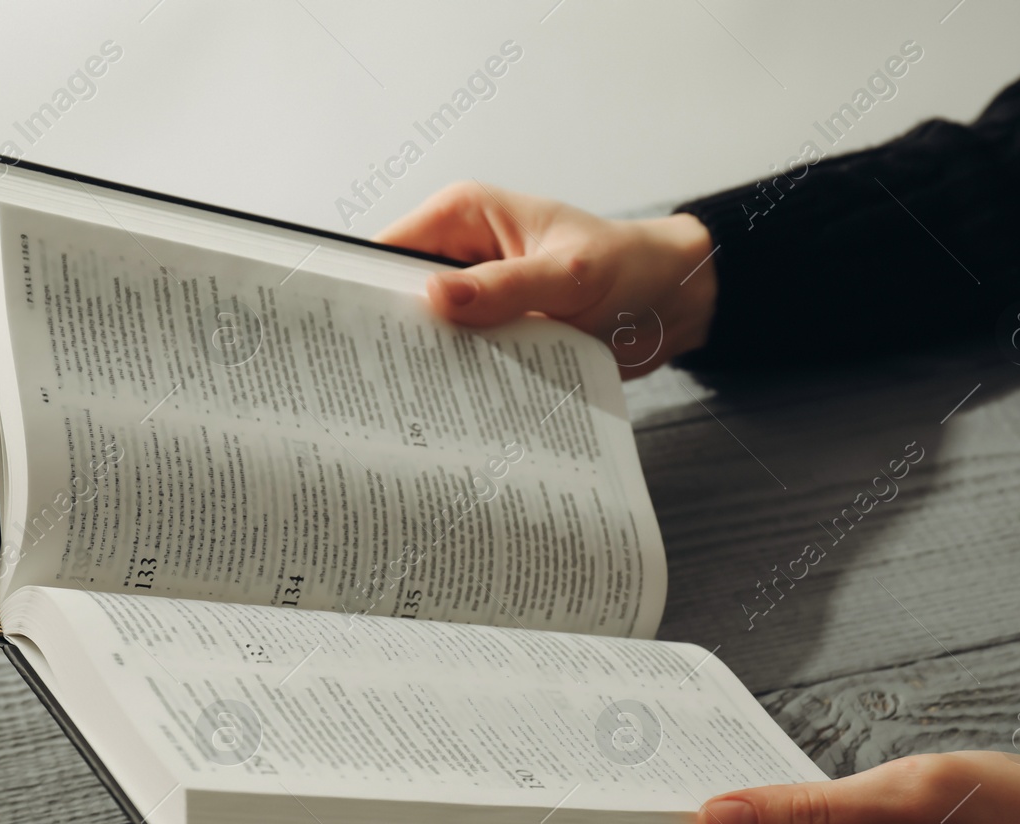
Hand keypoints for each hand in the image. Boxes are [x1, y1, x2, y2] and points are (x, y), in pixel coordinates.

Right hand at [374, 182, 716, 379]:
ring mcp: (477, 298)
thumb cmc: (632, 268)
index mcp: (465, 216)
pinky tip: (449, 411)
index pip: (388, 250)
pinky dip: (458, 382)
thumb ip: (507, 288)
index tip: (343, 332)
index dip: (361, 288)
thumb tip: (436, 295)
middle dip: (389, 335)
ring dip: (425, 365)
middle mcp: (463, 255)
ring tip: (405, 406)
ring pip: (428, 334)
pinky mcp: (494, 333)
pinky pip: (461, 359)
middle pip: (400, 297)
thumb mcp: (573, 275)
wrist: (676, 305)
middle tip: (371, 383)